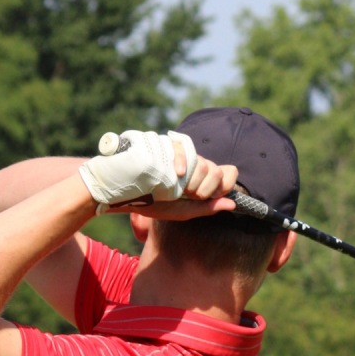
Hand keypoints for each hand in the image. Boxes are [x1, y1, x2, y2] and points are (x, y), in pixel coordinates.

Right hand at [86, 131, 238, 218]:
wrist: (120, 193)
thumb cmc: (150, 203)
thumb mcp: (181, 211)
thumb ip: (206, 207)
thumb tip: (233, 204)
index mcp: (198, 176)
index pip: (227, 172)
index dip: (224, 184)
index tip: (206, 196)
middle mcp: (191, 161)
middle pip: (215, 170)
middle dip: (204, 189)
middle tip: (185, 195)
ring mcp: (179, 151)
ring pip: (203, 162)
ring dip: (193, 182)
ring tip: (175, 188)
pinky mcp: (165, 144)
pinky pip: (184, 149)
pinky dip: (182, 163)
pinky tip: (176, 174)